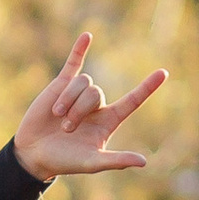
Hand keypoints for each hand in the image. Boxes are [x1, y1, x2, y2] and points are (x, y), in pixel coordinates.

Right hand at [13, 31, 168, 181]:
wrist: (34, 152)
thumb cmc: (65, 161)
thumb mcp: (92, 163)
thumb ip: (116, 161)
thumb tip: (143, 162)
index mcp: (108, 121)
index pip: (132, 101)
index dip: (147, 88)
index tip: (163, 73)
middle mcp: (96, 106)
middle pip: (96, 93)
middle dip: (79, 110)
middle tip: (66, 129)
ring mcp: (78, 93)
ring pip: (83, 83)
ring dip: (68, 100)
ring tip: (57, 117)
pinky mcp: (61, 85)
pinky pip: (74, 63)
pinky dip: (80, 49)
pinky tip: (87, 36)